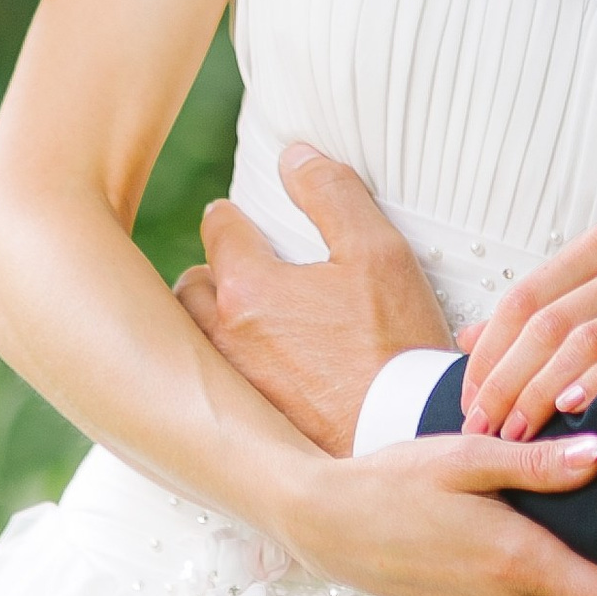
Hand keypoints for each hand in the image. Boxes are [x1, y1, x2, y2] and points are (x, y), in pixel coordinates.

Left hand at [176, 142, 452, 456]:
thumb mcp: (378, 253)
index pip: (219, 227)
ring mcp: (229, 387)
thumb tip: (293, 156)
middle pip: (193, 286)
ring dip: (214, 323)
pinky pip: (217, 384)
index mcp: (247, 288)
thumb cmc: (396, 345)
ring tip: (249, 322)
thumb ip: (332, 194)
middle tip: (246, 273)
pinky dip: (227, 370)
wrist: (403, 439)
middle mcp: (223, 338)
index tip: (245, 220)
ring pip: (197, 338)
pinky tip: (263, 373)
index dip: (235, 217)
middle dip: (214, 274)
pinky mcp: (242, 427)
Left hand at [461, 224, 596, 439]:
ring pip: (586, 341)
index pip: (525, 297)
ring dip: (541, 393)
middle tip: (485, 427)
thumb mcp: (596, 297)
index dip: (490, 353)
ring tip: (517, 432)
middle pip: (550, 323)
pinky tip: (571, 410)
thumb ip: (536, 315)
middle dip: (508, 381)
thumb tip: (466, 339)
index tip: (471, 399)